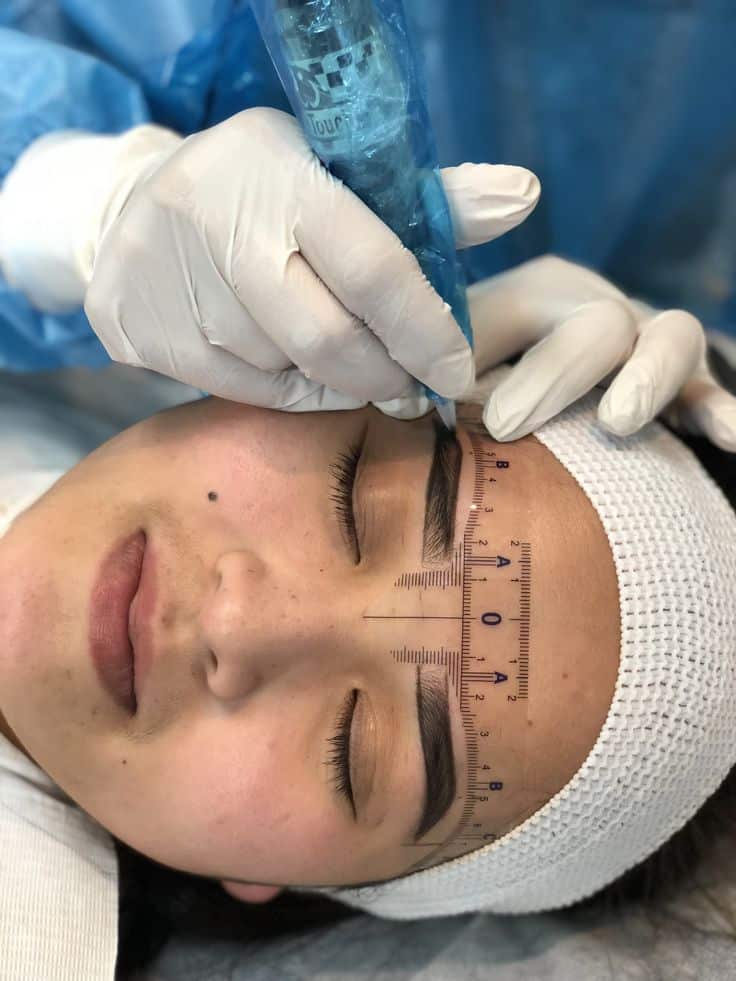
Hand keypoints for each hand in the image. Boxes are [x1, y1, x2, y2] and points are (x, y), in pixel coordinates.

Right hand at [0, 108, 538, 408]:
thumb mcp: (337, 170)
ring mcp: (177, 285)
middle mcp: (222, 227)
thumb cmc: (261, 190)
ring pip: (288, 371)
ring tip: (355, 369)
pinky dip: (291, 392)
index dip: (426, 331)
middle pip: (329, 340)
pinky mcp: (149, 333)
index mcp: (282, 174)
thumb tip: (521, 198)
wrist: (130, 210)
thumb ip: (426, 198)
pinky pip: (246, 391)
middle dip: (386, 375)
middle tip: (411, 388)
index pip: (374, 268)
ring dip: (338, 383)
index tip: (457, 368)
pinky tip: (306, 374)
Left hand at [464, 255, 735, 450]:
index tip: (490, 422)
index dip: (499, 359)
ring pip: (673, 338)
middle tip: (509, 425)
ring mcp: (648, 345)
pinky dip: (721, 412)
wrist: (549, 374)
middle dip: (558, 372)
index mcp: (542, 292)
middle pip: (600, 321)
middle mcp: (602, 308)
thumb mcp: (458, 359)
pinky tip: (728, 437)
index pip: (526, 309)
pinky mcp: (685, 387)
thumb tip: (415, 401)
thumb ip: (439, 369)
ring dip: (647, 379)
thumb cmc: (485, 375)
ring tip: (618, 422)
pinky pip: (708, 393)